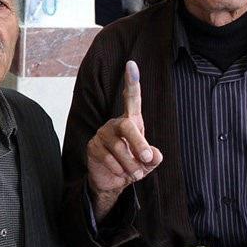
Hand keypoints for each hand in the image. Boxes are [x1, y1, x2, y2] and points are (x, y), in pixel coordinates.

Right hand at [86, 61, 162, 220]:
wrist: (111, 182)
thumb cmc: (132, 166)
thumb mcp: (148, 163)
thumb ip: (154, 157)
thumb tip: (154, 155)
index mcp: (131, 121)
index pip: (131, 99)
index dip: (131, 82)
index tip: (131, 64)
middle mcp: (115, 124)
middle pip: (126, 126)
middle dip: (138, 143)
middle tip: (147, 158)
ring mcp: (102, 134)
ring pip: (119, 148)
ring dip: (131, 165)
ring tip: (136, 173)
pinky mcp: (92, 147)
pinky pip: (108, 159)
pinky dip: (119, 170)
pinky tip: (120, 173)